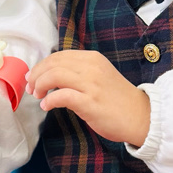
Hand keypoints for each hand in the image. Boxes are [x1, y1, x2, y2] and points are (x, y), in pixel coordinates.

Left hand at [26, 49, 149, 145]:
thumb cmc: (118, 99)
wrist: (142, 117)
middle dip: (37, 75)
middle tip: (31, 87)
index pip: (58, 56)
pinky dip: (49, 100)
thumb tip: (51, 76)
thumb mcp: (99, 76)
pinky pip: (62, 96)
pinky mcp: (90, 102)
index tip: (33, 76)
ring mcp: (91, 84)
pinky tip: (46, 106)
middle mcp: (91, 67)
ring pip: (54, 76)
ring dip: (40, 85)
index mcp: (92, 58)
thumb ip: (79, 72)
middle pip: (53, 64)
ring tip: (37, 95)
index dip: (41, 66)